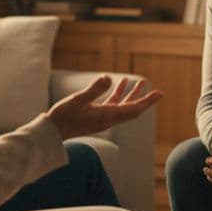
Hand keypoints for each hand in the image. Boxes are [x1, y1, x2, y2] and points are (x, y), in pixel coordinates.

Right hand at [46, 75, 162, 139]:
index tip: (159, 94)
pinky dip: (117, 95)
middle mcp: (108, 119)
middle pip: (132, 110)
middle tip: (158, 92)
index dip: (147, 101)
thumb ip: (93, 89)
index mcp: (107, 116)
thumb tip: (108, 78)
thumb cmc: (63, 116)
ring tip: (140, 83)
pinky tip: (116, 84)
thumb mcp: (78, 100)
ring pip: (122, 107)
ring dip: (132, 95)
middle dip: (145, 100)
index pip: (133, 109)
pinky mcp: (95, 117)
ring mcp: (102, 119)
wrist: (52, 132)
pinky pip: (112, 105)